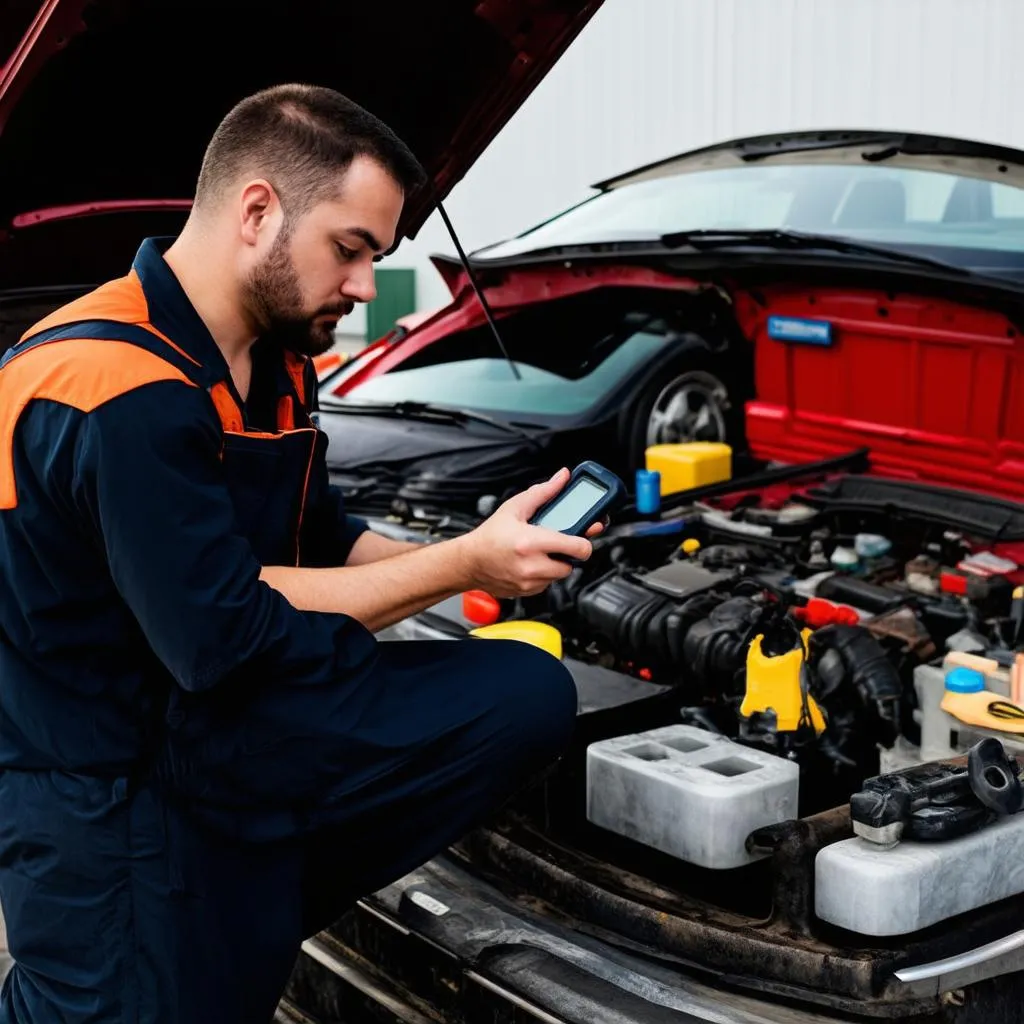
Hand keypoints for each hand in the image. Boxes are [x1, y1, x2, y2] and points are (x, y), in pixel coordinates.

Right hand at [455, 468, 599, 597]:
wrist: (469, 562)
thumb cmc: (489, 535)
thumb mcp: (515, 507)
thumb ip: (543, 492)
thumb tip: (562, 478)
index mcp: (531, 542)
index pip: (578, 547)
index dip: (585, 541)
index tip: (583, 536)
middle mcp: (532, 566)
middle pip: (572, 563)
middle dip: (568, 552)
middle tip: (556, 542)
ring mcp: (530, 582)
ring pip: (560, 574)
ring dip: (556, 563)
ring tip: (540, 552)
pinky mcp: (527, 592)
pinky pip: (548, 583)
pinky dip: (544, 574)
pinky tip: (531, 562)